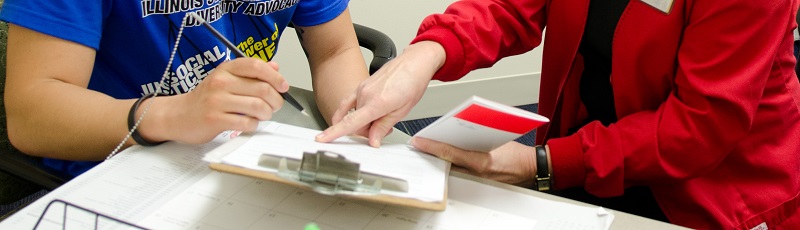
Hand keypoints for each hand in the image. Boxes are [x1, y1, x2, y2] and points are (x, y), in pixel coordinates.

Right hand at [139, 58, 287, 143]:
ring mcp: (217, 101)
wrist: (177, 115)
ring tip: (263, 115)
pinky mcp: (215, 119)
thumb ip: (249, 73)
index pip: (256, 66)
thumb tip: (274, 66)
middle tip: (275, 106)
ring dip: (266, 114)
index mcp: (226, 69)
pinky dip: (253, 125)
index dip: (275, 76)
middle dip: (275, 100)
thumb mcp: (225, 79)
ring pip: (257, 106)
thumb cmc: (205, 98)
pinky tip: (249, 123)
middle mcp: (221, 82)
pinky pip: (246, 122)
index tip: (283, 86)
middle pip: (262, 88)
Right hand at [315, 41, 445, 146]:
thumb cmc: (412, 82)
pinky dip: (349, 112)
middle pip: (356, 124)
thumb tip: (373, 141)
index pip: (351, 122)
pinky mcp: (361, 85)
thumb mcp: (402, 111)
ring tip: (381, 117)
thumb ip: (383, 127)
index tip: (322, 139)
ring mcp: (361, 89)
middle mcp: (365, 95)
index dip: (334, 133)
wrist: (414, 63)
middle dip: (367, 131)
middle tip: (383, 129)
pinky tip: (351, 116)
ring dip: (364, 122)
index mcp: (377, 103)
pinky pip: (348, 102)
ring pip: (354, 115)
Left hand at [411, 137, 537, 186]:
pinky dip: (452, 163)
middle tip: (420, 144)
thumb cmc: (517, 154)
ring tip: (430, 148)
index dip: (431, 146)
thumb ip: (477, 135)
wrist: (530, 168)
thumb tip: (459, 129)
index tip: (419, 141)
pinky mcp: (478, 181)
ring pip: (451, 167)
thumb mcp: (497, 139)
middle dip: (432, 153)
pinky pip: (460, 171)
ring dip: (441, 158)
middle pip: (447, 162)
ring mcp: (477, 179)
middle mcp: (477, 172)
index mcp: (481, 161)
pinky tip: (446, 155)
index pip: (450, 153)